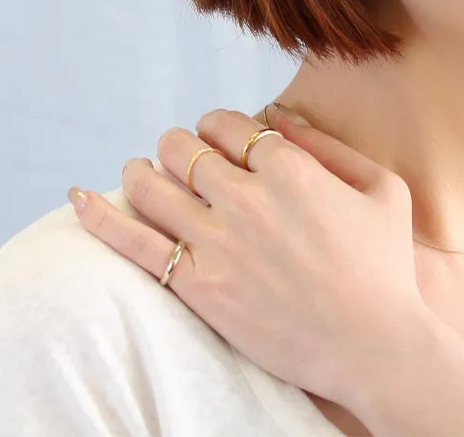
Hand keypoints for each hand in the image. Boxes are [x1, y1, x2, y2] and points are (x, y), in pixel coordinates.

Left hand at [66, 104, 428, 405]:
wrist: (374, 348)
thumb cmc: (384, 266)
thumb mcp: (381, 189)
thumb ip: (328, 145)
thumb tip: (280, 116)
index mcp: (289, 167)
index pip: (225, 123)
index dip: (218, 127)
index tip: (221, 141)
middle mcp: (246, 196)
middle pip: (182, 147)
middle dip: (180, 146)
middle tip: (185, 161)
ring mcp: (217, 242)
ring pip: (151, 184)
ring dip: (141, 170)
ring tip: (143, 173)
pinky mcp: (198, 286)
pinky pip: (134, 243)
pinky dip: (100, 216)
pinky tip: (78, 197)